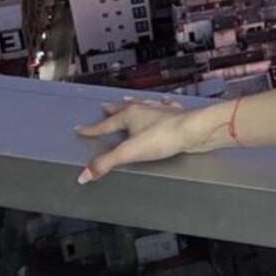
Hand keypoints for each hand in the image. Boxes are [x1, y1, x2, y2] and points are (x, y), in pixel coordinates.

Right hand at [75, 96, 190, 182]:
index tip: (80, 128)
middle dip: (113, 109)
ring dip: (135, 103)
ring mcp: (162, 110)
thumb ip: (106, 163)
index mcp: (130, 115)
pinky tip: (165, 103)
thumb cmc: (163, 138)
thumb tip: (84, 174)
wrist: (195, 130)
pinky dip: (161, 105)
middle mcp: (145, 109)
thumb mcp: (129, 153)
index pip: (104, 124)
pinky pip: (166, 106)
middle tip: (105, 106)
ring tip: (129, 101)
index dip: (91, 129)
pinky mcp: (177, 115)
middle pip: (124, 108)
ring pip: (144, 104)